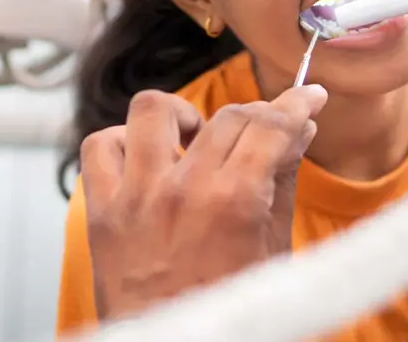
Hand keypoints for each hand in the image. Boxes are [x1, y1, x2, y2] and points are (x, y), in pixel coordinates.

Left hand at [80, 86, 325, 320]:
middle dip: (256, 115)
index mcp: (234, 203)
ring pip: (152, 110)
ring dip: (182, 115)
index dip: (296, 105)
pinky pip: (100, 146)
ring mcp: (137, 198)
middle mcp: (183, 191)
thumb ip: (284, 184)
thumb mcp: (273, 252)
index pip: (270, 126)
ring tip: (195, 137)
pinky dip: (122, 143)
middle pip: (227, 117)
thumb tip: (300, 132)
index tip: (307, 97)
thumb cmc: (232, 310)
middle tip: (264, 130)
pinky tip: (144, 159)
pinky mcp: (102, 211)